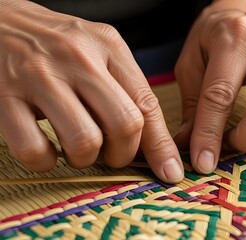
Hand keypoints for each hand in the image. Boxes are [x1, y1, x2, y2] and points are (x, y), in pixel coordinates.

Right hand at [0, 1, 183, 182]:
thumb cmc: (55, 43)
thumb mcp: (98, 48)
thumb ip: (125, 87)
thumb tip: (151, 140)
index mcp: (108, 46)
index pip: (147, 103)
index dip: (161, 145)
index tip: (169, 170)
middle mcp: (78, 58)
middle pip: (124, 124)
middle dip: (123, 154)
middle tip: (111, 155)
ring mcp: (39, 77)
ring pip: (84, 141)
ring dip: (85, 159)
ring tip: (77, 148)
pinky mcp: (3, 97)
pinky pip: (35, 150)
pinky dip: (46, 161)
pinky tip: (46, 149)